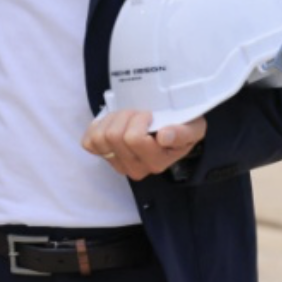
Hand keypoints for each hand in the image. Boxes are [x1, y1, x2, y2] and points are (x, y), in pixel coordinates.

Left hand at [81, 109, 205, 181]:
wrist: (170, 133)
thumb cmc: (180, 128)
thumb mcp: (192, 129)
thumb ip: (183, 133)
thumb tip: (164, 136)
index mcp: (156, 162)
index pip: (134, 139)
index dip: (139, 119)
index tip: (150, 114)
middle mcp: (135, 168)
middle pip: (114, 136)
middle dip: (126, 116)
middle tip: (138, 113)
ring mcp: (117, 164)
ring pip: (100, 137)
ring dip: (112, 119)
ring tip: (126, 117)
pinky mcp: (103, 157)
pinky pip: (88, 142)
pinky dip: (98, 127)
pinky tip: (113, 123)